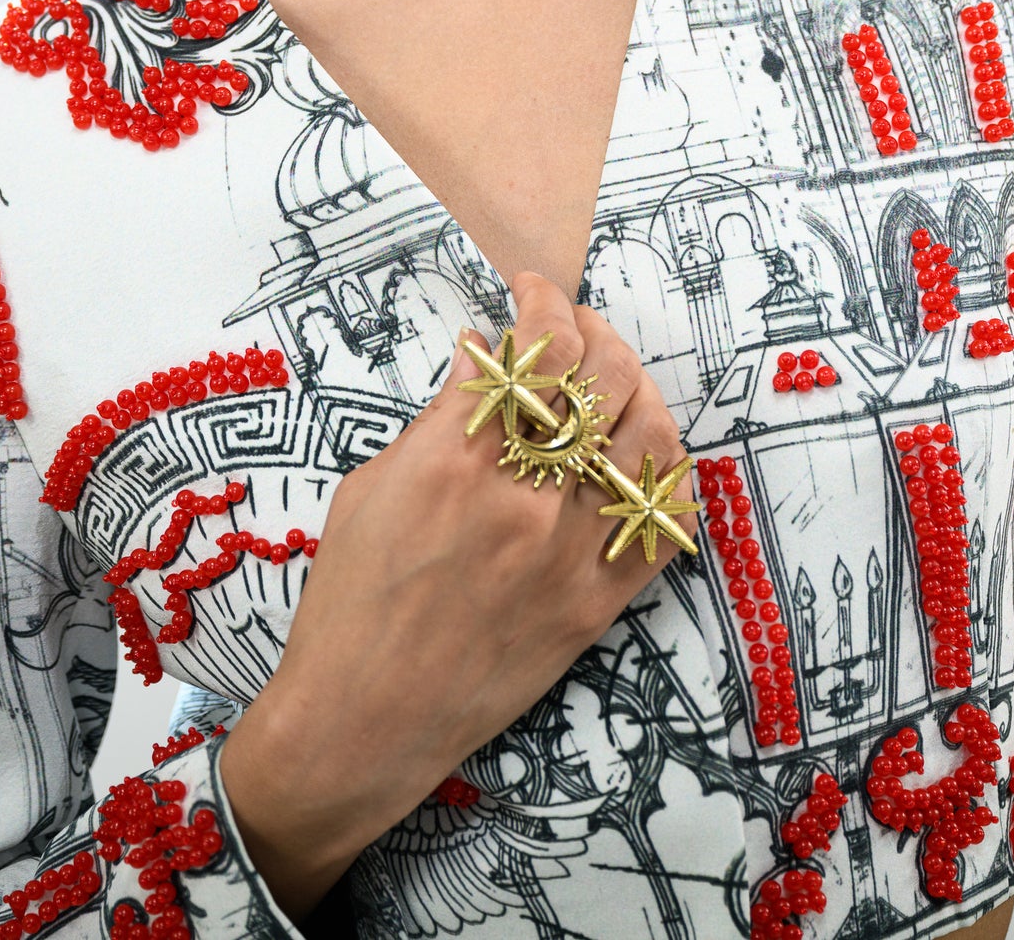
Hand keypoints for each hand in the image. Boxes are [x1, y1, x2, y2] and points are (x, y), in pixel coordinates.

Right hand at [217, 269, 695, 921]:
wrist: (362, 722)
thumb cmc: (350, 605)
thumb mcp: (370, 489)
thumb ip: (437, 421)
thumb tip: (482, 355)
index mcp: (456, 464)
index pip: (534, 349)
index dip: (542, 302)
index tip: (531, 293)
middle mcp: (524, 502)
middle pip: (604, 378)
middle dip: (592, 332)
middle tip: (570, 330)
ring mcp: (569, 556)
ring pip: (650, 438)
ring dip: (637, 390)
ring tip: (610, 381)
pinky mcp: (595, 606)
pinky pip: (663, 523)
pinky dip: (663, 474)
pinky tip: (636, 453)